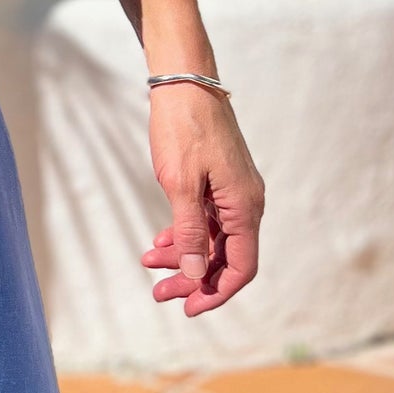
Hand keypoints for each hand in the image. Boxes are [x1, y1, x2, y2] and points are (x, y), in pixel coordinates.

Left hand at [142, 83, 262, 315]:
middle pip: (224, 258)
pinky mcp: (218, 182)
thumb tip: (194, 274)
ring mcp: (232, 192)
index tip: (188, 309)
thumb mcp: (180, 185)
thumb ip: (189, 232)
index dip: (216, 293)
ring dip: (183, 257)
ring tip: (148, 265)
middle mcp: (245, 203)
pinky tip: (160, 243)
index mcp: (244, 207)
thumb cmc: (182, 129)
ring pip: (212, 239)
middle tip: (157, 293)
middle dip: (192, 279)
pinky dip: (184, 234)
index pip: (241, 267)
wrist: (184, 83)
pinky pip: (206, 220)